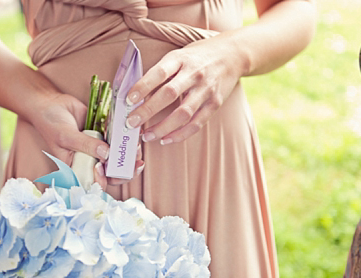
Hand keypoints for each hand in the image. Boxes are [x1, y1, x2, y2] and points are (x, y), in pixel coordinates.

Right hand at [28, 91, 143, 189]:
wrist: (51, 103)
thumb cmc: (51, 124)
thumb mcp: (66, 137)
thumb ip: (86, 146)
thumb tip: (106, 155)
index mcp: (78, 168)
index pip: (95, 181)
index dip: (104, 179)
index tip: (105, 168)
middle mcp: (90, 160)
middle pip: (112, 172)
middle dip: (126, 170)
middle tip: (137, 163)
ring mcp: (98, 147)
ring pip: (118, 156)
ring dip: (129, 154)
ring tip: (137, 146)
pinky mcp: (104, 134)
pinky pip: (118, 139)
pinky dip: (126, 138)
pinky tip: (135, 134)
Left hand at [125, 37, 241, 144]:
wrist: (232, 54)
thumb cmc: (197, 57)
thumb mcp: (178, 56)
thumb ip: (161, 73)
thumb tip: (137, 95)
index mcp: (181, 59)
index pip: (159, 73)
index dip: (143, 86)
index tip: (128, 99)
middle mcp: (194, 74)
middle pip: (169, 94)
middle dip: (148, 110)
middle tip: (131, 122)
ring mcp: (206, 90)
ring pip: (183, 113)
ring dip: (162, 127)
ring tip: (147, 135)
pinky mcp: (215, 104)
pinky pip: (196, 123)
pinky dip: (180, 134)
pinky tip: (165, 139)